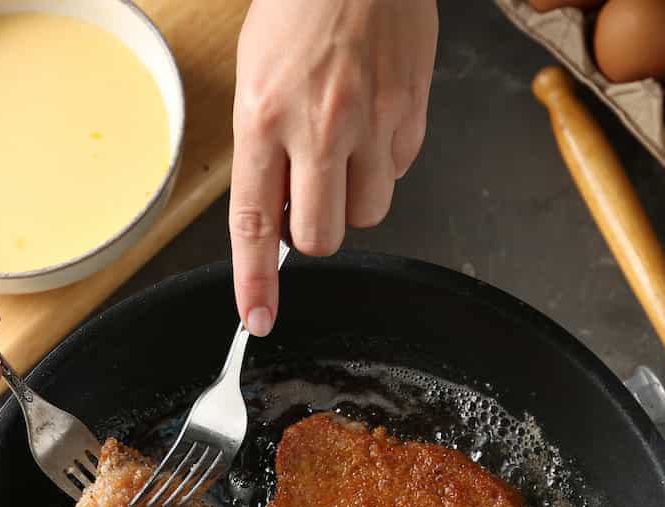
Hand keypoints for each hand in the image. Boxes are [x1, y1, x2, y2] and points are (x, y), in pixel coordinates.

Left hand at [229, 0, 436, 335]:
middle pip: (320, 236)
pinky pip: (398, 175)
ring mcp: (371, 123)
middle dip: (311, 231)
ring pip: (366, 214)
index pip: (253, 223)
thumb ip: (262, 150)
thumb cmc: (299, 8)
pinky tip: (371, 123)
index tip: (256, 318)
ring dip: (351, 199)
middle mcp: (318, 127)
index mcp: (263, 117)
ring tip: (343, 151)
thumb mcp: (255, 77)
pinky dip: (383, 165)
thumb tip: (274, 213)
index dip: (255, 281)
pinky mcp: (411, 116)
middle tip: (306, 197)